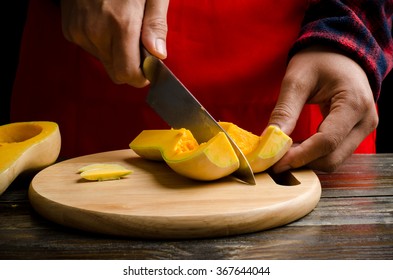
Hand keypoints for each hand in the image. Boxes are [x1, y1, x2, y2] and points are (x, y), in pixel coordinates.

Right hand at [60, 0, 168, 86]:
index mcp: (121, 24)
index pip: (127, 74)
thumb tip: (159, 55)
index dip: (140, 76)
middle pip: (115, 72)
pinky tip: (104, 22)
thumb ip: (155, 25)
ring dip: (115, 53)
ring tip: (119, 25)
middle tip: (137, 44)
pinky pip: (90, 49)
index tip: (148, 69)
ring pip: (104, 61)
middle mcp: (96, 32)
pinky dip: (101, 43)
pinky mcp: (69, 29)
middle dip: (130, 65)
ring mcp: (79, 31)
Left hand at [269, 46, 377, 172]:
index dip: (299, 156)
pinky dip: (314, 155)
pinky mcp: (356, 132)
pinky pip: (335, 153)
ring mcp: (364, 128)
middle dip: (302, 163)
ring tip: (283, 153)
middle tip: (274, 161)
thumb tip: (269, 142)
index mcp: (354, 104)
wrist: (339, 51)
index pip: (327, 142)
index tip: (275, 163)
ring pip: (334, 160)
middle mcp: (366, 121)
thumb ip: (285, 112)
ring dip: (307, 161)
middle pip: (332, 158)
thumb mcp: (296, 80)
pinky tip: (295, 148)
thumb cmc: (318, 59)